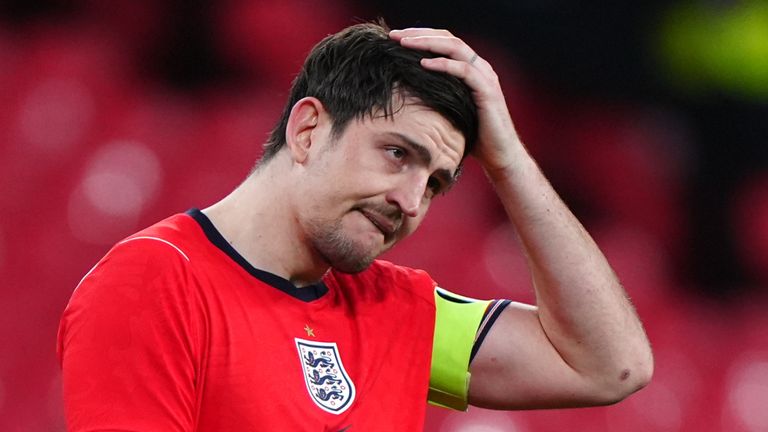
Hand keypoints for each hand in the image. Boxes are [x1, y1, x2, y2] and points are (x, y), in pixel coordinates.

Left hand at [390, 28, 521, 174]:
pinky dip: (443, 64)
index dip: (420, 36)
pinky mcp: (487, 90)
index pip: (443, 42)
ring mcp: (485, 76)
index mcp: (470, 69)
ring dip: (428, 43)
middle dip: (419, 34)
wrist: (499, 155)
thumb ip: (434, 97)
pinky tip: (423, 64)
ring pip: (455, 47)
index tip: (395, 39)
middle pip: (447, 38)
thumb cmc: (472, 136)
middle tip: (394, 35)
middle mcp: (479, 67)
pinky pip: (464, 70)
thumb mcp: (448, 111)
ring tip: (404, 43)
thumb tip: (404, 96)